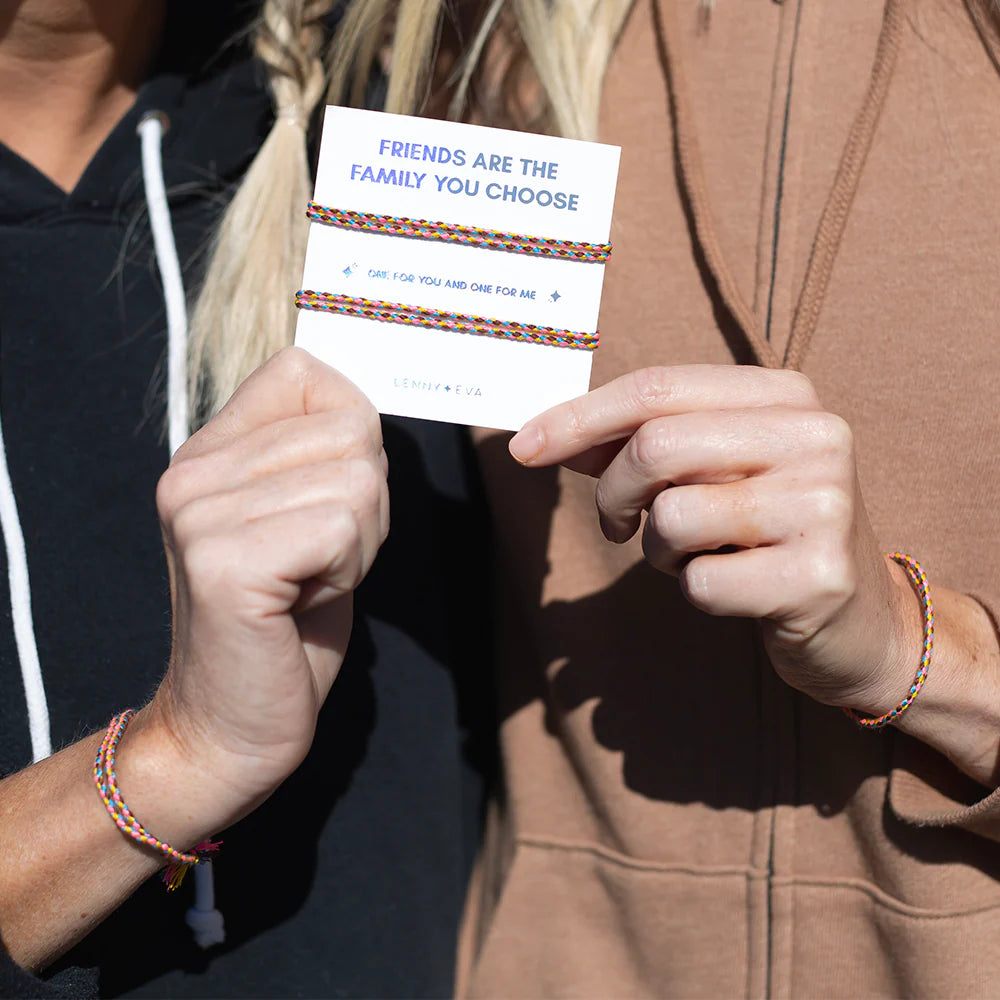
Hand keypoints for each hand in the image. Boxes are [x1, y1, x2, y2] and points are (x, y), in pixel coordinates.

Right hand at [147, 348, 388, 825]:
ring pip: (359, 481)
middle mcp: (193, 470)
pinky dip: (346, 573)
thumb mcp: (306, 518)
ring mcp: (199, 513)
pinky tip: (300, 605)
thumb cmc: (284, 625)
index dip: (350, 435)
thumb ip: (324, 454)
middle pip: (352, 430)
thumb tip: (369, 401)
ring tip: (307, 584)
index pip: (307, 372)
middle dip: (367, 505)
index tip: (325, 504)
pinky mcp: (223, 562)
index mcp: (210, 451)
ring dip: (359, 545)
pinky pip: (342, 529)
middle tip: (318, 562)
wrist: (229, 728)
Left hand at [509, 365, 919, 714]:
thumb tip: (545, 435)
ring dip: (657, 549)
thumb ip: (637, 445)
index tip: (522, 447)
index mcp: (784, 395)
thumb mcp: (710, 473)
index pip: (657, 388)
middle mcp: (815, 436)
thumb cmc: (764, 536)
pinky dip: (693, 592)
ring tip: (697, 555)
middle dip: (614, 494)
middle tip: (619, 525)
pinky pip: (700, 582)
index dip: (579, 417)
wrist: (862, 622)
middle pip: (656, 447)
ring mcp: (824, 506)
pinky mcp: (818, 576)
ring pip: (672, 516)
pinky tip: (735, 588)